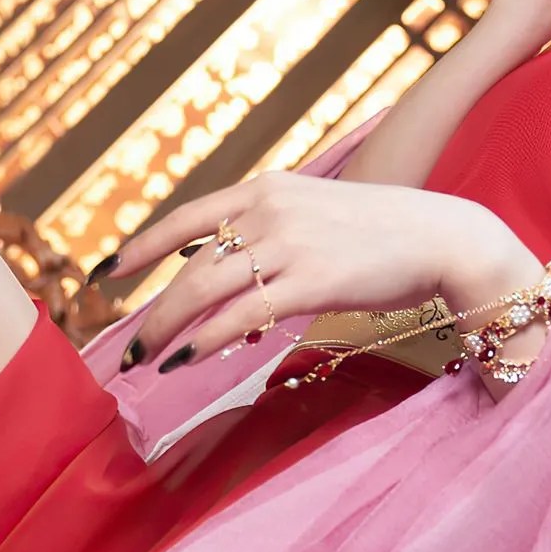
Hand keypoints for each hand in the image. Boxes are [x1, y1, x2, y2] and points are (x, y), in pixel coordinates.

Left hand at [98, 172, 544, 372]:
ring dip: (169, 331)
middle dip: (152, 311)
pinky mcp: (311, 280)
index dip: (141, 247)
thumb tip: (219, 265)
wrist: (443, 237)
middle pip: (190, 266)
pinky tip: (189, 359)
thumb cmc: (382, 233)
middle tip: (127, 349)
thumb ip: (269, 230)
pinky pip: (242, 314)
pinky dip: (208, 339)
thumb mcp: (316, 213)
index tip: (107, 272)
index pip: (187, 218)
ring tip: (149, 362)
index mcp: (267, 188)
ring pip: (206, 291)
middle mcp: (270, 209)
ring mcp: (290, 243)